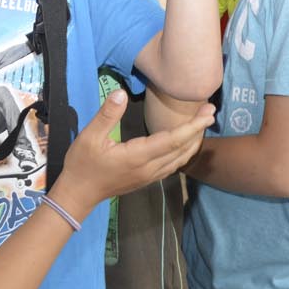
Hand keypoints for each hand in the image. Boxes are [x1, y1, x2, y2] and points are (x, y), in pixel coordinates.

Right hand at [52, 91, 213, 217]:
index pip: (172, 140)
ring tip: (202, 125)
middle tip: (211, 111)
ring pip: (180, 160)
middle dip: (198, 130)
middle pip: (182, 149)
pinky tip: (185, 144)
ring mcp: (149, 176)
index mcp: (137, 156)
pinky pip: (172, 166)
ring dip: (193, 142)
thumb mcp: (89, 137)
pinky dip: (184, 152)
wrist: (78, 195)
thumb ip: (107, 115)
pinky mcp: (146, 179)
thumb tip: (120, 93)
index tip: (207, 113)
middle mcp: (149, 168)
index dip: (192, 126)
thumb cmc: (82, 165)